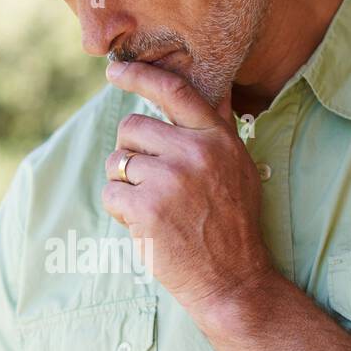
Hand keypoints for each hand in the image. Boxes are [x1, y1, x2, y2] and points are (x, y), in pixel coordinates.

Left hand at [101, 60, 274, 320]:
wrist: (233, 281)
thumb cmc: (233, 226)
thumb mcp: (239, 168)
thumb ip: (217, 130)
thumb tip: (213, 86)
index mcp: (217, 139)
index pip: (172, 90)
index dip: (138, 75)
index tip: (114, 70)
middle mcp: (194, 152)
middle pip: (131, 128)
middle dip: (130, 154)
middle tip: (148, 182)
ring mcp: (169, 179)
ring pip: (117, 162)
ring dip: (124, 185)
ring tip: (152, 208)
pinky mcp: (146, 208)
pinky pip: (111, 193)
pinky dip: (119, 210)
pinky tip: (145, 225)